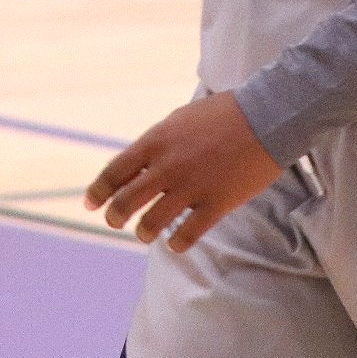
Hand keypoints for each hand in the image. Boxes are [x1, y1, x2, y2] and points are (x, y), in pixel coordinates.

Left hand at [85, 91, 281, 250]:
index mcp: (155, 142)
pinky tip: (176, 243)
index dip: (98, 191)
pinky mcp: (215, 204)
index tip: (91, 204)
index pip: (114, 172)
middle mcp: (166, 166)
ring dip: (143, 232)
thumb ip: (158, 143)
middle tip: (115, 221)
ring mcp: (190, 187)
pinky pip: (186, 235)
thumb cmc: (223, 114)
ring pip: (151, 223)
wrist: (266, 116)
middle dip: (115, 216)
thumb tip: (140, 164)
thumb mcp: (179, 120)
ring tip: (146, 233)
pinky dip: (176, 243)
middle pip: (125, 202)